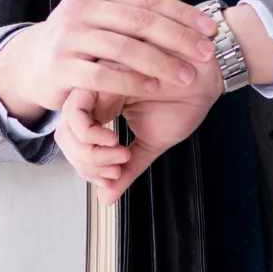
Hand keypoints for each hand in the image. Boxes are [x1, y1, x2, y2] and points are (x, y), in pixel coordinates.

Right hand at [0, 0, 218, 124]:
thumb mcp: (100, 15)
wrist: (31, 63)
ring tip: (185, 75)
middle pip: (140, 21)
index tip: (209, 28)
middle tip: (205, 53)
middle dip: (178, 38)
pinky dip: (131, 81)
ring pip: (125, 48)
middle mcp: (81, 7)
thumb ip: (133, 12)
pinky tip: (151, 87)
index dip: (182, 13)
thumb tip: (188, 17)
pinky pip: (103, 74)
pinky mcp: (61, 65)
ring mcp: (69, 36)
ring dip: (161, 62)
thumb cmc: (78, 39)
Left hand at [54, 56, 222, 205]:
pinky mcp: (100, 74)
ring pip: (67, 124)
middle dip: (86, 163)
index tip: (115, 175)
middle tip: (115, 170)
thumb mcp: (152, 142)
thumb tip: (106, 198)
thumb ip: (128, 168)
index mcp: (104, 108)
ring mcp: (96, 83)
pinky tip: (115, 141)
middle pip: (65, 136)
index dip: (88, 167)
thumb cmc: (184, 100)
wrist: (207, 77)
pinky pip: (76, 109)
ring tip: (119, 156)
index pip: (75, 142)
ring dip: (89, 153)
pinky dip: (90, 135)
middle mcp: (96, 95)